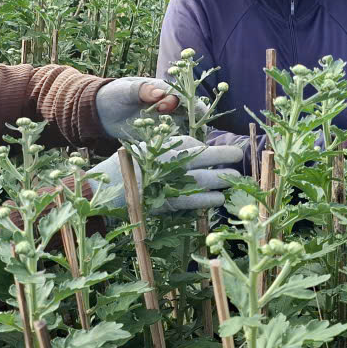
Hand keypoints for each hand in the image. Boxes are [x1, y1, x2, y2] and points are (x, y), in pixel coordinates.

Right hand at [85, 136, 240, 213]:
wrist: (108, 188)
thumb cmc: (130, 165)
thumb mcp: (150, 147)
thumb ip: (174, 146)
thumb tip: (199, 147)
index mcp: (167, 147)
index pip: (198, 147)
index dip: (217, 151)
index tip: (231, 152)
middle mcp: (172, 163)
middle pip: (207, 160)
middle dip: (226, 160)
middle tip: (238, 160)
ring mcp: (172, 183)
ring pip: (206, 181)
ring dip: (222, 181)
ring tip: (233, 180)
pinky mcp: (169, 202)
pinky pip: (195, 201)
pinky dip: (209, 199)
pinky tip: (219, 199)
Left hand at [96, 77, 206, 140]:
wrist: (100, 111)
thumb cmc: (114, 94)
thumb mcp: (126, 90)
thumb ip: (143, 90)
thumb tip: (161, 93)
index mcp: (162, 89)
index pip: (182, 96)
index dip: (186, 102)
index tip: (183, 110)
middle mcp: (167, 105)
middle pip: (189, 112)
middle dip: (197, 121)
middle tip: (199, 132)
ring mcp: (163, 120)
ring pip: (184, 127)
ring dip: (191, 134)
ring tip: (198, 144)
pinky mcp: (157, 134)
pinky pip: (171, 140)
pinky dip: (179, 145)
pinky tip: (185, 151)